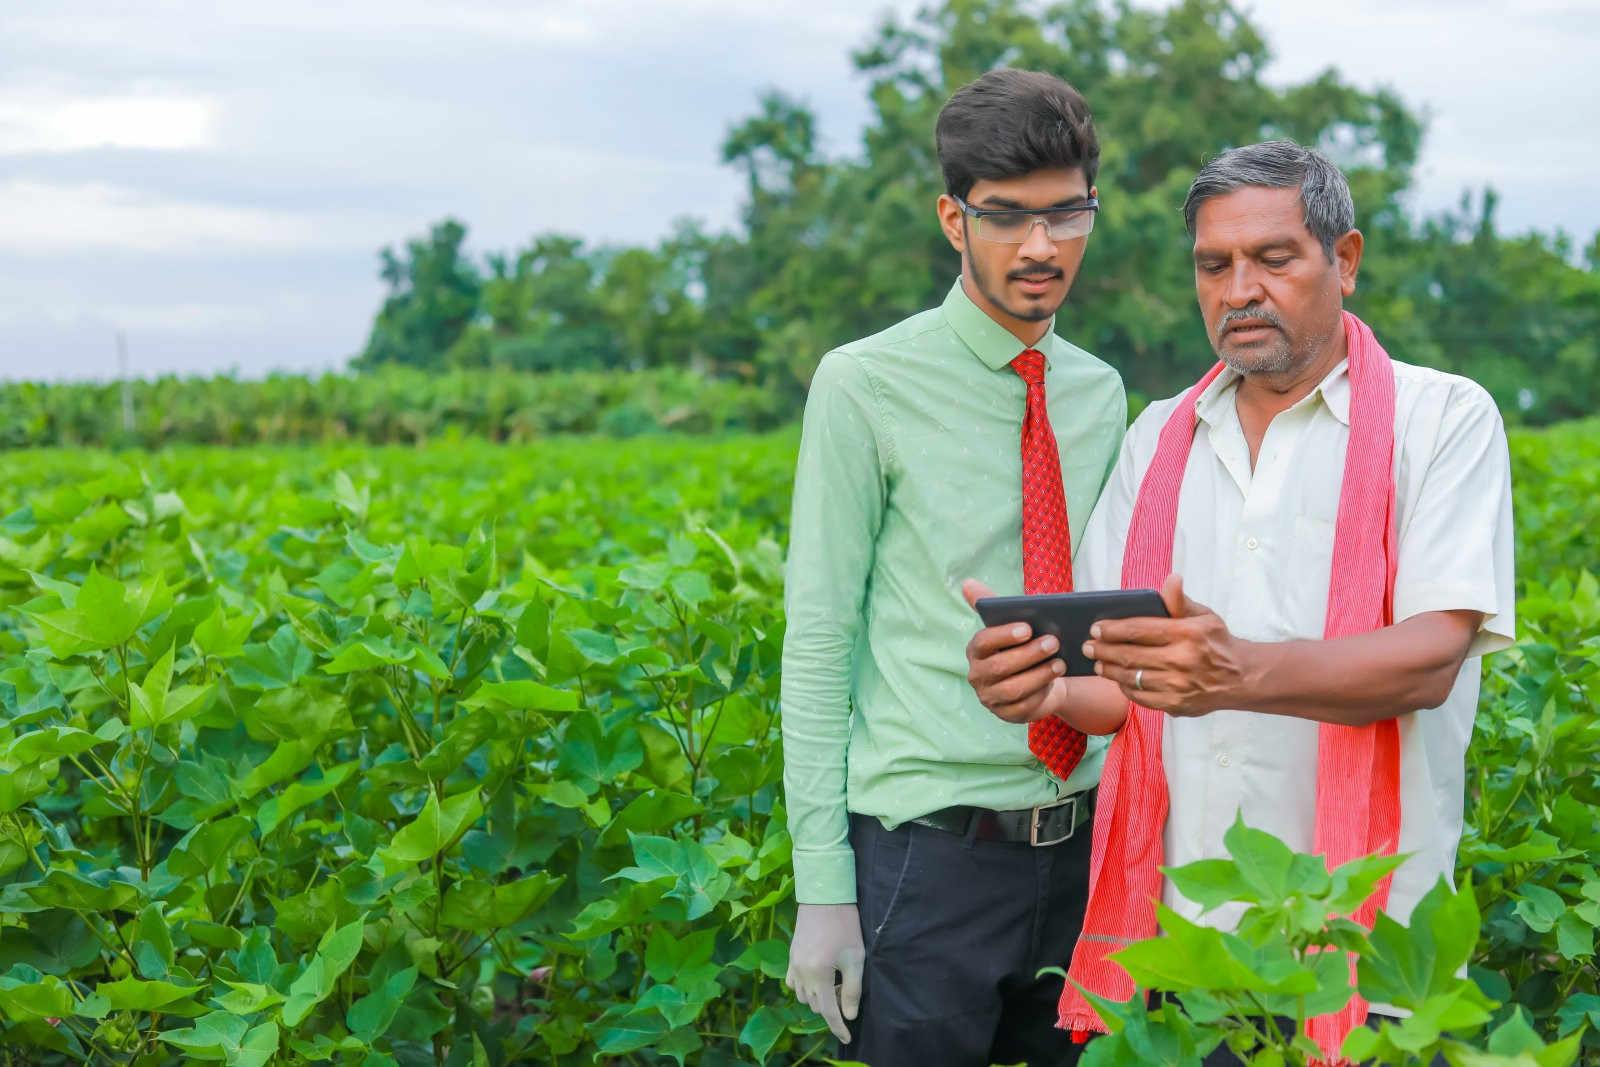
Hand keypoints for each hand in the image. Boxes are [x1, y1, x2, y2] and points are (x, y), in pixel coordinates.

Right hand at [786, 903, 864, 1042]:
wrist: (824, 898)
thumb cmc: (844, 926)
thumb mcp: (855, 958)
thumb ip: (853, 989)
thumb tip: (850, 1014)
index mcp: (819, 975)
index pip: (829, 1012)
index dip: (839, 1028)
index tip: (847, 1038)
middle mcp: (802, 973)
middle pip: (817, 1005)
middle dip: (832, 1005)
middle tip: (847, 988)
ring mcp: (794, 965)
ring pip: (804, 996)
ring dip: (819, 997)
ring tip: (834, 980)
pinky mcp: (791, 956)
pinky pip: (794, 983)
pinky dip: (805, 987)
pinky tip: (817, 977)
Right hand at [961, 579, 1066, 723]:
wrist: (1039, 681)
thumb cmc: (1023, 648)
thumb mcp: (1012, 627)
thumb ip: (991, 604)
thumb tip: (967, 583)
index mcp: (976, 651)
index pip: (983, 642)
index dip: (1004, 635)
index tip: (1027, 627)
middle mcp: (978, 675)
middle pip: (999, 666)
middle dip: (1028, 654)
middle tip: (1053, 642)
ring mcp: (990, 697)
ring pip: (1012, 688)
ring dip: (1038, 674)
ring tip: (1060, 663)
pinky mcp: (1006, 714)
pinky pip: (1022, 707)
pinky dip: (1040, 694)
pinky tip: (1055, 683)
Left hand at [1083, 574, 1252, 716]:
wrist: (1241, 677)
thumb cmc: (1217, 642)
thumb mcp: (1204, 616)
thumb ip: (1180, 601)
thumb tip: (1171, 579)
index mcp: (1185, 634)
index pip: (1138, 630)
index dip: (1112, 630)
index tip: (1095, 628)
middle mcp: (1181, 661)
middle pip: (1129, 655)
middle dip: (1103, 650)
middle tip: (1088, 646)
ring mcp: (1177, 686)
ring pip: (1131, 678)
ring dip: (1109, 670)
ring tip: (1097, 663)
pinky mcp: (1176, 705)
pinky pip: (1141, 697)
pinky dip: (1125, 688)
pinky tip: (1117, 679)